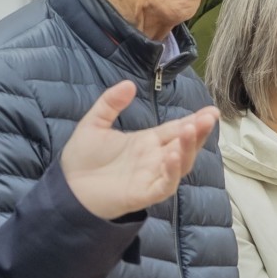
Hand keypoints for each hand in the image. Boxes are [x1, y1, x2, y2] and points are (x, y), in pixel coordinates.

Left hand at [58, 84, 216, 220]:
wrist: (65, 188)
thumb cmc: (81, 159)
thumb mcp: (94, 124)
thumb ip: (111, 103)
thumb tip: (129, 84)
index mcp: (147, 142)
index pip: (176, 129)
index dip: (195, 120)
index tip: (211, 110)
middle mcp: (154, 159)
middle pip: (185, 145)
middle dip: (199, 131)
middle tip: (210, 117)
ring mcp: (151, 177)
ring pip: (181, 164)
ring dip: (189, 147)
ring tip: (192, 129)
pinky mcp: (144, 194)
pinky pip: (165, 184)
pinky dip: (172, 171)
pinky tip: (172, 155)